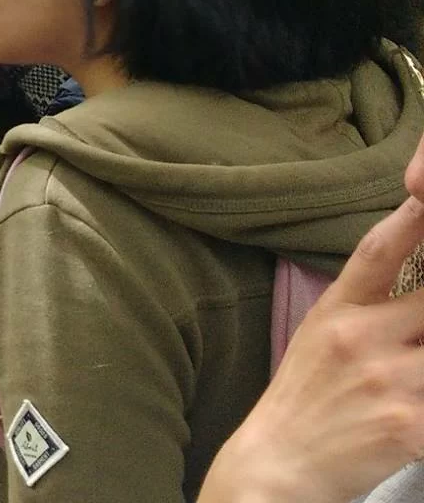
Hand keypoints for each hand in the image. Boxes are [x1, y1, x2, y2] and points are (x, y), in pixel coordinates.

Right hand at [200, 192, 423, 502]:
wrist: (277, 468)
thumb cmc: (305, 401)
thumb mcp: (321, 335)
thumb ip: (367, 300)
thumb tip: (414, 264)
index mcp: (337, 312)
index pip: (379, 250)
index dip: (413, 217)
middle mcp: (361, 338)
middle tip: (421, 327)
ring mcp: (388, 381)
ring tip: (414, 372)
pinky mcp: (410, 425)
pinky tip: (416, 406)